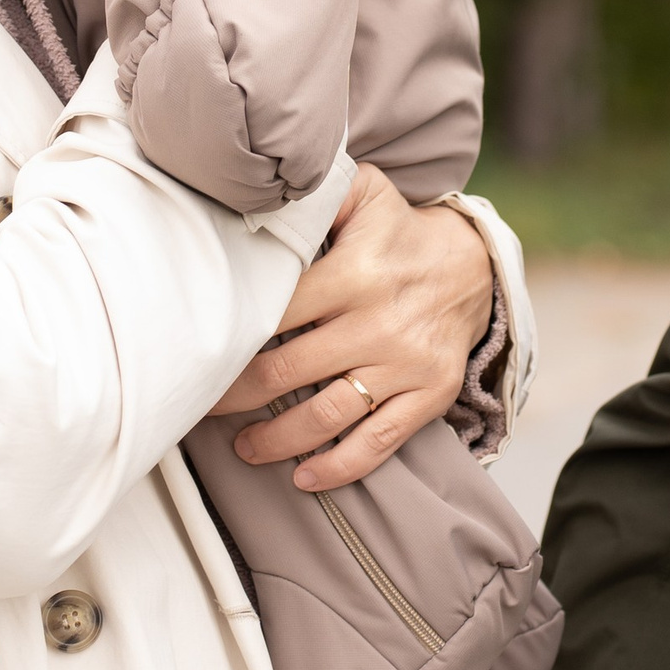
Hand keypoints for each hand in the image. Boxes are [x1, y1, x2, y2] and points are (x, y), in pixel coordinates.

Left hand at [216, 165, 493, 489]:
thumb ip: (315, 193)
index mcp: (354, 272)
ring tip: (245, 448)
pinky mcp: (429, 394)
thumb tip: (260, 196)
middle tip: (202, 408)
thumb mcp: (363, 192)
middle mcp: (379, 322)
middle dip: (236, 397)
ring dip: (277, 440)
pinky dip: (339, 466)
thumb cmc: (398, 232)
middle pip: (287, 371)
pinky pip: (379, 441)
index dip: (230, 340)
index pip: (275, 314)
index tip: (197, 357)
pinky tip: (304, 477)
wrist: (473, 266)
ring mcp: (405, 363)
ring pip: (327, 415)